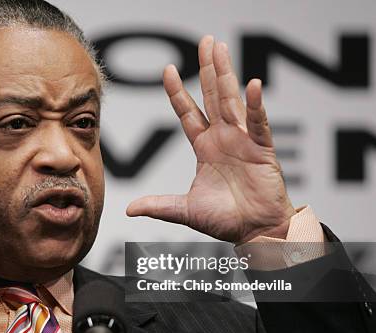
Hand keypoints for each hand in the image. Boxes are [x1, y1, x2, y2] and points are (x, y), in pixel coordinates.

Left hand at [126, 36, 295, 243]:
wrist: (255, 232)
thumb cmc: (225, 219)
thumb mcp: (184, 210)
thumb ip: (158, 205)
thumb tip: (128, 209)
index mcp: (205, 147)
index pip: (188, 113)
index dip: (177, 92)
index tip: (166, 70)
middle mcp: (223, 138)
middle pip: (211, 96)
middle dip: (207, 69)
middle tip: (204, 42)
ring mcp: (243, 140)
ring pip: (231, 101)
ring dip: (225, 75)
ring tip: (219, 49)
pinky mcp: (262, 150)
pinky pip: (258, 123)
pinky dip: (255, 106)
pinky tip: (251, 85)